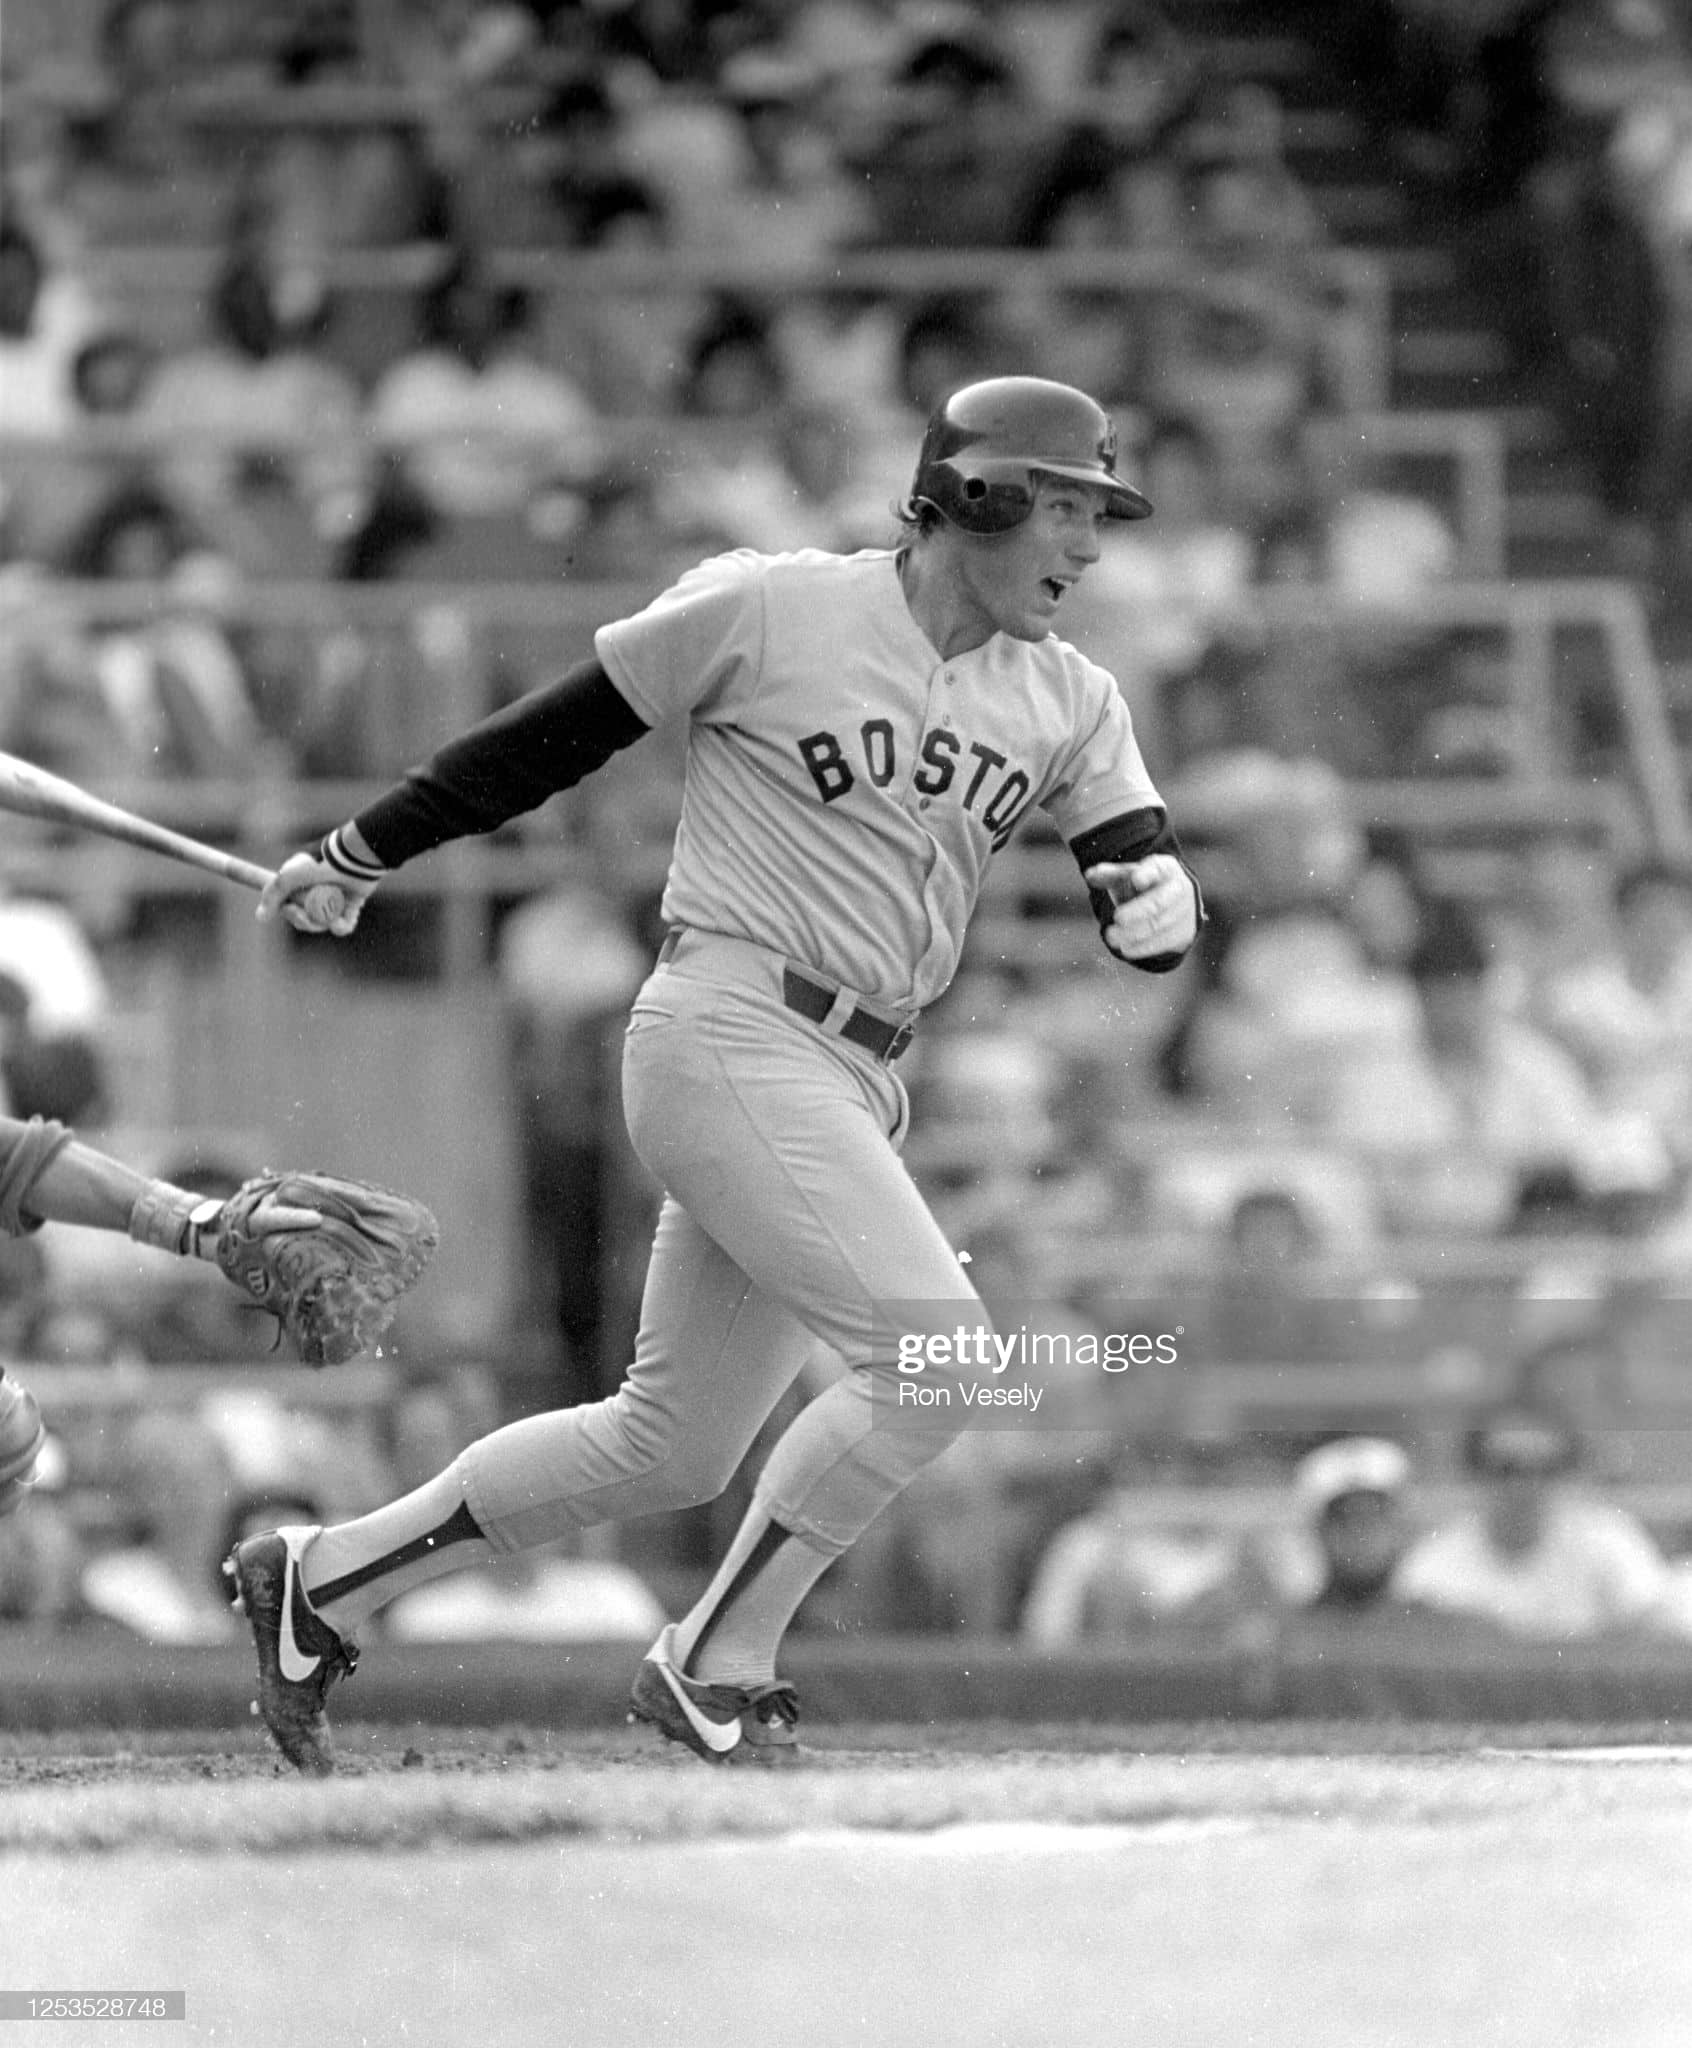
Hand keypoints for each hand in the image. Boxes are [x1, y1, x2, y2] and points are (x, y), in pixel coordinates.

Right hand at [257, 849, 372, 936]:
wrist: (352, 862)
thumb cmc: (319, 866)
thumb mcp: (288, 878)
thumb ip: (272, 895)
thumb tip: (260, 917)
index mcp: (301, 887)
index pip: (290, 910)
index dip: (290, 914)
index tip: (291, 908)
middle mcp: (316, 894)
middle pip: (305, 920)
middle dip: (305, 921)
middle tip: (307, 914)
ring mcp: (334, 902)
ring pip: (323, 924)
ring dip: (322, 923)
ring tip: (327, 916)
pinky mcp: (351, 907)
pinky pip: (343, 926)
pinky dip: (340, 927)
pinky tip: (339, 922)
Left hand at [1084, 854, 1199, 961]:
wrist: (1176, 904)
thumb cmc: (1145, 886)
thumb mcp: (1129, 876)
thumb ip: (1110, 874)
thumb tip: (1090, 875)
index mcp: (1165, 868)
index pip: (1158, 867)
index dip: (1148, 873)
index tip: (1136, 879)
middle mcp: (1179, 888)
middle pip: (1159, 901)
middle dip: (1137, 911)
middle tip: (1116, 919)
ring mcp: (1184, 911)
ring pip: (1159, 925)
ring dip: (1134, 933)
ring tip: (1112, 937)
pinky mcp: (1184, 932)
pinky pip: (1164, 942)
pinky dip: (1143, 947)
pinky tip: (1126, 949)